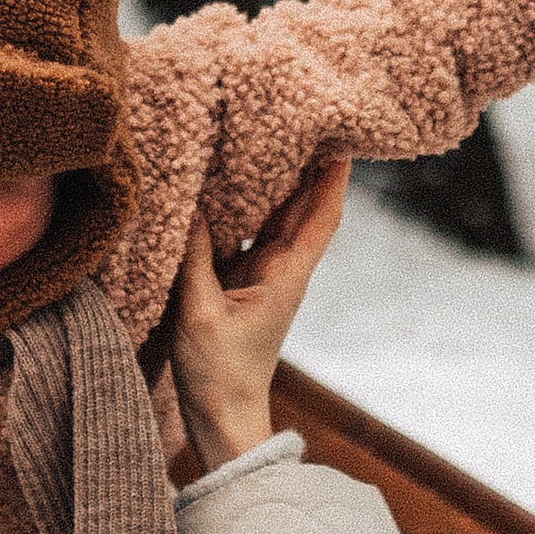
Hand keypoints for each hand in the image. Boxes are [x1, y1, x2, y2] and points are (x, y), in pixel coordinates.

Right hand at [170, 152, 351, 470]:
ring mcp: (263, 274)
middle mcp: (282, 268)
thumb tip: (191, 202)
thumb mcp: (198, 312)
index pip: (321, 215)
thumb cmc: (218, 373)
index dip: (334, 175)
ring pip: (275, 215)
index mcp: (287, 274)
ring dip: (276, 178)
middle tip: (305, 114)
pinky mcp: (241, 282)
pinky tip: (230, 179)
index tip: (344, 134)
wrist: (222, 419)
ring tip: (270, 132)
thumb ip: (193, 256)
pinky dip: (244, 204)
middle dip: (308, 162)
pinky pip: (247, 231)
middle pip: (302, 206)